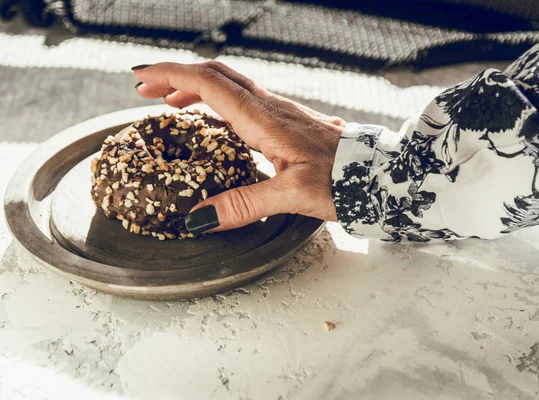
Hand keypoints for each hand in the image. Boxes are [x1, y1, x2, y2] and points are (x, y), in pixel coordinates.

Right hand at [133, 61, 343, 232]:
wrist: (380, 171)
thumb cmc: (344, 179)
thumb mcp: (291, 196)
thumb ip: (244, 204)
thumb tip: (200, 217)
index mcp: (264, 119)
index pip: (209, 84)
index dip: (171, 77)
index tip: (141, 80)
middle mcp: (270, 108)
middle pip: (216, 77)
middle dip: (177, 78)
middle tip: (147, 92)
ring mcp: (281, 113)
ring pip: (230, 87)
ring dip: (196, 89)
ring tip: (172, 105)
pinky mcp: (289, 123)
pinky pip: (245, 101)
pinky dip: (219, 103)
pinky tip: (217, 122)